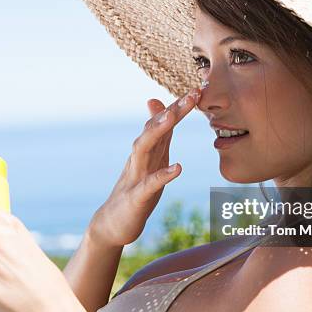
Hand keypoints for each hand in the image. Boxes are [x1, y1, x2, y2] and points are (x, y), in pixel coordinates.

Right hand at [89, 87, 200, 246]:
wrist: (112, 223)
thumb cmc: (136, 190)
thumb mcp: (151, 160)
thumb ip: (159, 134)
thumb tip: (159, 104)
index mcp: (148, 150)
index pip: (163, 122)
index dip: (180, 105)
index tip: (199, 88)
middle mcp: (140, 158)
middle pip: (154, 128)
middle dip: (172, 111)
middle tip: (192, 94)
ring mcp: (136, 176)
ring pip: (144, 148)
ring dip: (157, 132)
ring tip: (173, 118)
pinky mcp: (136, 197)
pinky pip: (149, 184)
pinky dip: (163, 175)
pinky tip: (178, 168)